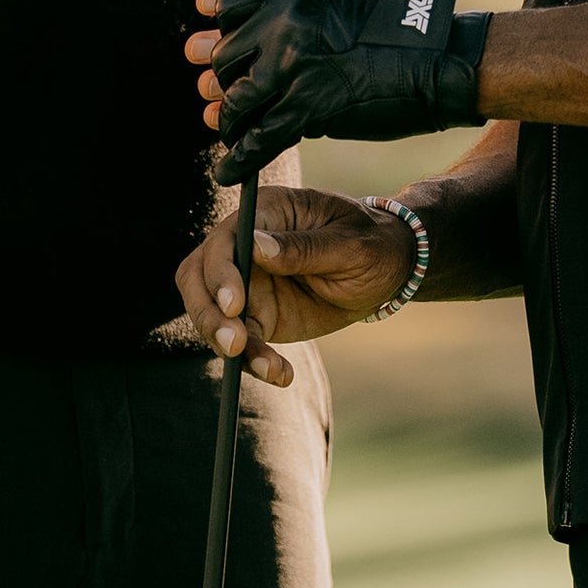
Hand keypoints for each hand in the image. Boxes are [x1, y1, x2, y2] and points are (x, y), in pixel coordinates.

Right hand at [172, 185, 412, 386]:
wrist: (388, 270)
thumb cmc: (372, 244)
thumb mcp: (349, 245)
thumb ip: (303, 247)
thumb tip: (256, 246)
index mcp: (266, 213)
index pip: (224, 239)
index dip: (221, 272)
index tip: (236, 306)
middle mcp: (246, 245)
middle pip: (198, 275)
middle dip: (207, 311)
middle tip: (233, 344)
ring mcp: (248, 282)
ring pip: (210, 310)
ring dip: (223, 340)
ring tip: (265, 367)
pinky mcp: (259, 314)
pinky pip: (243, 340)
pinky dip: (253, 360)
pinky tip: (280, 374)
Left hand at [192, 0, 488, 177]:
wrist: (439, 59)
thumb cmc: (398, 28)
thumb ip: (295, 8)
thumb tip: (259, 30)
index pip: (226, 8)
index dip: (224, 32)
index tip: (226, 46)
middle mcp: (283, 25)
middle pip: (225, 57)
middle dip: (225, 79)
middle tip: (227, 93)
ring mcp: (292, 67)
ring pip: (236, 99)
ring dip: (230, 119)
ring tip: (230, 130)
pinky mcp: (308, 109)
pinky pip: (258, 138)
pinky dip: (239, 159)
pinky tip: (228, 171)